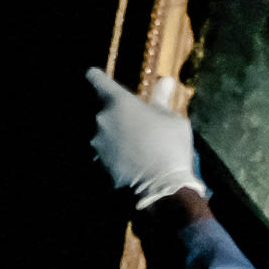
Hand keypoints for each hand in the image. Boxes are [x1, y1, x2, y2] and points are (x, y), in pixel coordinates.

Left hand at [86, 67, 204, 207]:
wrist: (162, 190)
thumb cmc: (170, 147)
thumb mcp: (172, 119)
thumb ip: (162, 99)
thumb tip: (167, 80)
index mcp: (118, 102)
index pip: (95, 78)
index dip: (98, 78)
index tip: (103, 81)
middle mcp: (101, 119)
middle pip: (104, 109)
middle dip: (117, 115)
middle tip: (138, 125)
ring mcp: (98, 143)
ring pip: (104, 132)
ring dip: (115, 136)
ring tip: (137, 148)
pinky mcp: (98, 164)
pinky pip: (105, 152)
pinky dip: (115, 155)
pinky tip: (132, 163)